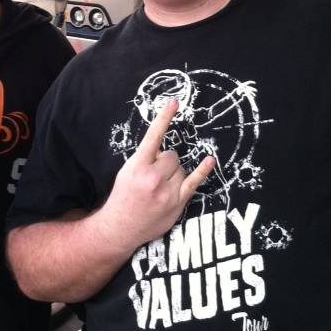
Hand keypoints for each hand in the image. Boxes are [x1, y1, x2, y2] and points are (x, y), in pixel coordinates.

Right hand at [98, 99, 214, 252]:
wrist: (120, 228)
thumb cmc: (123, 196)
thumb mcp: (126, 172)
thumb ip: (145, 158)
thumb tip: (164, 149)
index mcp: (137, 166)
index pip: (153, 136)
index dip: (164, 118)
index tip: (175, 102)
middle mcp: (152, 178)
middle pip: (172, 155)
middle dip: (164, 161)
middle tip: (153, 175)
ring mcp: (167, 192)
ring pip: (181, 168)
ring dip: (173, 173)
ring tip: (158, 188)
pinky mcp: (177, 203)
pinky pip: (194, 182)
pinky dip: (203, 170)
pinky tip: (210, 160)